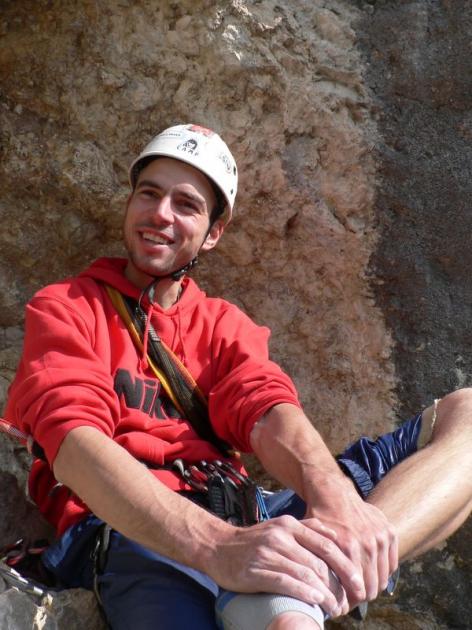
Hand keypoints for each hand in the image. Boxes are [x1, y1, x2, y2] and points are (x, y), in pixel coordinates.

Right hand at [204, 515, 363, 617]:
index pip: (327, 544)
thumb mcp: (280, 528)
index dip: (346, 565)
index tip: (358, 582)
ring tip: (335, 607)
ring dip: (325, 594)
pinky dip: (304, 592)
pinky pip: (285, 582)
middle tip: (350, 600)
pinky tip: (315, 601)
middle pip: (319, 562)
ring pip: (305, 573)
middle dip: (338, 584)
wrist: (218, 547)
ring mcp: (267, 552)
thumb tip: (335, 535)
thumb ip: (306, 530)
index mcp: (289, 525)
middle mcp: (280, 535)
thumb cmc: (254, 541)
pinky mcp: (255, 570)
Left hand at [304, 480, 397, 606]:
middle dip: (360, 596)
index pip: (356, 591)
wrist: (332, 492)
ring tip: (359, 584)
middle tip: (350, 596)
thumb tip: (322, 592)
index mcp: (348, 547)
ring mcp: (381, 537)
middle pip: (371, 588)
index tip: (342, 603)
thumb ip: (318, 565)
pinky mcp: (389, 531)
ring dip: (373, 585)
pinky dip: (383, 571)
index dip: (348, 601)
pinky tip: (370, 570)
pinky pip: (392, 564)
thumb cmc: (319, 518)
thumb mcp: (312, 540)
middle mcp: (367, 543)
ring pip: (383, 579)